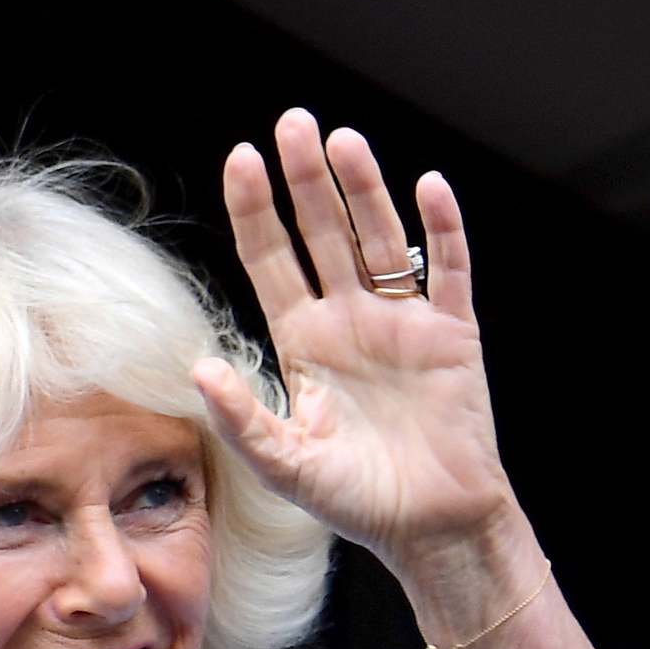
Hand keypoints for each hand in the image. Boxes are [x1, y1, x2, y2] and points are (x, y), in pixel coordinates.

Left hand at [192, 110, 517, 589]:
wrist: (431, 526)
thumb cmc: (355, 500)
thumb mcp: (282, 464)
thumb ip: (240, 419)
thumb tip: (196, 369)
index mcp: (305, 341)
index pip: (272, 259)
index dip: (256, 209)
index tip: (240, 159)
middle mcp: (350, 320)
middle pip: (324, 232)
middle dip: (306, 179)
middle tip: (292, 122)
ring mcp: (402, 322)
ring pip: (380, 238)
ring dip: (363, 190)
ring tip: (343, 142)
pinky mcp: (453, 334)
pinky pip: (448, 270)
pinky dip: (442, 229)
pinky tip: (427, 187)